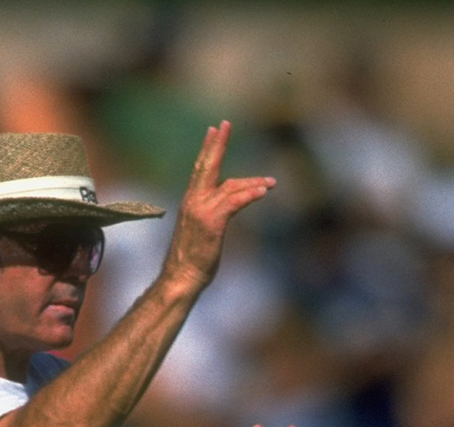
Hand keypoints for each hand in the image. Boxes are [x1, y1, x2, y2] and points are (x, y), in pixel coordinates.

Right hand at [163, 121, 274, 290]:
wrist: (181, 276)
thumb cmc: (192, 257)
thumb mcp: (201, 229)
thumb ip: (212, 212)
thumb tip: (225, 205)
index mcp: (191, 200)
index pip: (201, 169)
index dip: (209, 149)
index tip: (214, 131)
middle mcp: (194, 200)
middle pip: (208, 166)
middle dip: (218, 144)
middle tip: (225, 124)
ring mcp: (202, 210)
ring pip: (229, 186)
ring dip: (253, 182)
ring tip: (271, 182)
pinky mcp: (212, 222)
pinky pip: (234, 203)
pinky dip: (249, 195)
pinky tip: (263, 192)